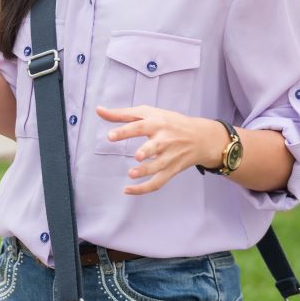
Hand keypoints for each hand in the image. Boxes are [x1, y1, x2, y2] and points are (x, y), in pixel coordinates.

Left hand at [98, 106, 227, 195]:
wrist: (201, 137)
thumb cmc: (169, 122)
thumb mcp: (148, 113)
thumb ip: (122, 114)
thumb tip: (98, 110)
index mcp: (157, 123)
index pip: (140, 126)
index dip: (125, 131)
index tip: (110, 136)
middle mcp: (164, 139)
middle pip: (155, 146)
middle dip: (146, 151)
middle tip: (136, 156)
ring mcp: (169, 156)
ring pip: (158, 166)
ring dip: (146, 171)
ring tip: (131, 174)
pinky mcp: (172, 170)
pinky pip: (158, 182)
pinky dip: (144, 189)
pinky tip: (128, 190)